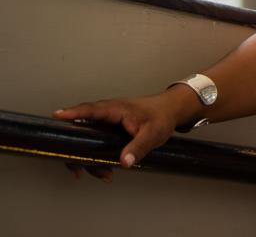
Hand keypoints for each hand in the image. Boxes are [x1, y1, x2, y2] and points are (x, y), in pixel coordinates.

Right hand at [52, 90, 190, 172]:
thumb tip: (124, 162)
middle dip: (77, 149)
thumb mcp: (153, 133)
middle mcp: (108, 113)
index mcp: (116, 109)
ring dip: (90, 157)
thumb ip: (139, 147)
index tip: (57, 116)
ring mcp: (107, 120)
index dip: (73, 113)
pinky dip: (95, 155)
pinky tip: (102, 169)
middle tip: (78, 169)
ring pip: (87, 138)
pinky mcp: (109, 128)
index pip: (90, 110)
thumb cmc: (162, 117)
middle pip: (82, 128)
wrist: (170, 111)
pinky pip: (94, 141)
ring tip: (103, 174)